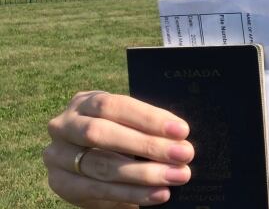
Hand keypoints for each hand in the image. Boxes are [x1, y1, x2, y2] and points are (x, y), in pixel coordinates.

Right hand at [43, 91, 193, 207]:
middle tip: (184, 154)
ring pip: (101, 164)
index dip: (149, 118)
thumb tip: (183, 138)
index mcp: (86, 102)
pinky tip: (159, 194)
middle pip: (103, 134)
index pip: (116, 105)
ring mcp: (57, 154)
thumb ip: (149, 129)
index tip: (182, 130)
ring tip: (176, 176)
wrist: (97, 171)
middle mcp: (65, 124)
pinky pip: (98, 190)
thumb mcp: (131, 127)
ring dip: (144, 173)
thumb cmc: (122, 140)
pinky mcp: (60, 183)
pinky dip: (133, 193)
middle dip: (148, 145)